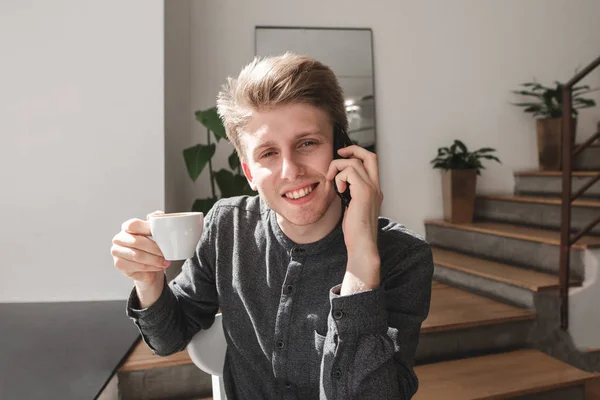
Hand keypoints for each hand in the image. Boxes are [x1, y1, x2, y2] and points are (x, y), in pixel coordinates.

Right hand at [111, 210, 170, 286]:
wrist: (147, 264)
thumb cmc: (150, 245)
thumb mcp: (154, 232)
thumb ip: (156, 221)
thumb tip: (158, 216)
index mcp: (127, 227)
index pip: (133, 225)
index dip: (147, 229)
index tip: (161, 236)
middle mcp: (119, 239)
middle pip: (137, 242)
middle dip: (154, 249)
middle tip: (166, 254)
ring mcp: (117, 252)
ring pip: (137, 256)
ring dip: (154, 260)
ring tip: (165, 262)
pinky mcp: (120, 265)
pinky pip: (137, 267)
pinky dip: (151, 268)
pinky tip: (158, 267)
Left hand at [326, 146, 382, 293]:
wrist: (362, 244)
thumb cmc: (355, 231)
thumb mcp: (352, 208)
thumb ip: (350, 194)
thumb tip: (339, 183)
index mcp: (374, 190)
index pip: (371, 163)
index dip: (357, 155)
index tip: (342, 157)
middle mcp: (376, 187)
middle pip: (370, 156)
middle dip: (352, 150)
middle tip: (338, 154)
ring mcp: (371, 189)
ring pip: (355, 162)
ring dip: (339, 167)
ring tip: (333, 181)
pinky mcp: (363, 192)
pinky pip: (349, 172)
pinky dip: (339, 177)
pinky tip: (338, 189)